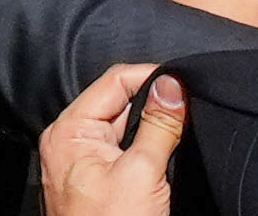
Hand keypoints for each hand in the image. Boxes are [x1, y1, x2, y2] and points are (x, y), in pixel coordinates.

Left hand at [35, 65, 193, 215]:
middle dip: (153, 101)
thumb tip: (173, 84)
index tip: (184, 80)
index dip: (150, 76)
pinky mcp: (95, 182)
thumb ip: (158, 126)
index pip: (113, 82)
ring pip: (122, 128)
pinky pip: (121, 151)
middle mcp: (69, 141)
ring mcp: (81, 162)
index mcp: (69, 131)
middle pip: (118, 103)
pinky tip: (164, 151)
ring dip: (150, 126)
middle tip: (188, 104)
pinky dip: (144, 147)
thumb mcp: (142, 174)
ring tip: (180, 125)